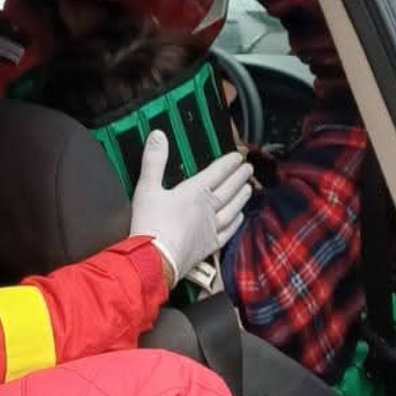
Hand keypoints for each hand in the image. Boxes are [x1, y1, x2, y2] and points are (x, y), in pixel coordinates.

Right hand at [128, 131, 255, 280]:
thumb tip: (159, 135)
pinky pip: (227, 232)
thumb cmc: (150, 224)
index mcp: (195, 192)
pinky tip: (240, 219)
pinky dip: (236, 224)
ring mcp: (211, 228)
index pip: (216, 173)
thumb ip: (154, 160)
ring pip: (232, 209)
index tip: (238, 157)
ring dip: (241, 198)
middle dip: (239, 177)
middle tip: (249, 169)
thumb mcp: (147, 187)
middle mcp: (208, 209)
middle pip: (229, 189)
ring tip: (249, 190)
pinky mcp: (209, 246)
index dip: (228, 163)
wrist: (154, 259)